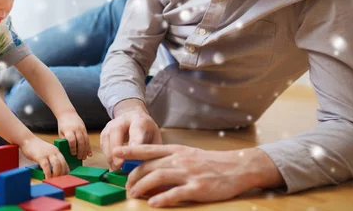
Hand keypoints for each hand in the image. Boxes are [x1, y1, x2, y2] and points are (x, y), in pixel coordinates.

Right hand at [20, 137, 69, 178]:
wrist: (27, 139)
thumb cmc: (36, 147)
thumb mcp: (47, 152)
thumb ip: (51, 158)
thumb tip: (54, 170)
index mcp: (56, 151)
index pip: (65, 162)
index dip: (65, 171)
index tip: (64, 178)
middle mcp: (54, 152)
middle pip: (63, 164)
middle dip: (62, 174)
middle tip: (59, 181)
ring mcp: (47, 154)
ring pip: (57, 165)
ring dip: (56, 174)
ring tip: (53, 180)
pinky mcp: (40, 156)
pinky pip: (46, 166)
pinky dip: (48, 174)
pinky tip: (47, 178)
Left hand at [57, 112, 92, 159]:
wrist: (68, 113)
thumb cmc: (63, 125)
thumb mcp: (61, 132)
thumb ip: (64, 140)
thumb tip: (68, 151)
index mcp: (68, 130)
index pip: (72, 139)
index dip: (73, 147)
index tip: (73, 153)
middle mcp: (76, 129)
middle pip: (80, 141)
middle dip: (81, 151)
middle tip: (79, 158)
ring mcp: (81, 129)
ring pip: (86, 140)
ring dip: (86, 150)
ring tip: (84, 157)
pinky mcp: (85, 129)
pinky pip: (88, 139)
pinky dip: (89, 147)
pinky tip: (89, 153)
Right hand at [100, 105, 161, 170]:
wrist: (135, 118)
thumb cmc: (147, 131)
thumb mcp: (155, 138)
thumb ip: (150, 151)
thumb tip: (145, 169)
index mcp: (140, 120)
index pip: (136, 130)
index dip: (134, 142)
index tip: (132, 155)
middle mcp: (123, 119)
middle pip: (116, 131)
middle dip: (117, 149)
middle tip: (119, 165)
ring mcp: (111, 124)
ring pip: (107, 137)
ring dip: (110, 155)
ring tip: (116, 169)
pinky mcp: (104, 131)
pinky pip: (103, 144)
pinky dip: (106, 155)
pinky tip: (113, 165)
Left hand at [114, 145, 283, 207]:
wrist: (236, 167)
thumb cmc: (210, 162)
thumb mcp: (188, 155)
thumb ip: (169, 160)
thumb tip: (150, 170)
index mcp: (176, 150)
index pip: (149, 149)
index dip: (131, 150)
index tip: (116, 152)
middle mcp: (180, 159)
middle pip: (149, 166)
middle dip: (134, 177)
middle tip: (126, 187)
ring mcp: (188, 173)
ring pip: (158, 177)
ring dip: (142, 186)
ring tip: (133, 195)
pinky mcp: (198, 188)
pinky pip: (176, 193)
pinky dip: (162, 198)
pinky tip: (153, 203)